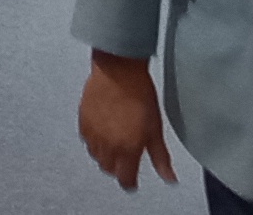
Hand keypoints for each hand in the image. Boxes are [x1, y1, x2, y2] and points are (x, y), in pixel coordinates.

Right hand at [78, 51, 174, 190]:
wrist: (118, 70)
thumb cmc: (139, 93)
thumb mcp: (156, 129)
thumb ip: (161, 157)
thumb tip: (169, 177)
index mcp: (127, 149)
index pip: (125, 179)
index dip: (130, 182)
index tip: (133, 180)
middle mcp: (107, 145)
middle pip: (109, 170)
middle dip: (118, 167)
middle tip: (127, 157)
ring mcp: (93, 134)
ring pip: (96, 156)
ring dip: (106, 155)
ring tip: (116, 142)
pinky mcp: (82, 122)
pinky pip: (87, 141)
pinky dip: (95, 141)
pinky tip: (104, 130)